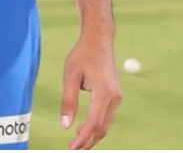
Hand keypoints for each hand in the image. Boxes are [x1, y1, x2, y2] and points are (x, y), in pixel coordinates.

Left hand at [60, 29, 121, 149]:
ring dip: (92, 135)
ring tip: (77, 143)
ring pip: (106, 124)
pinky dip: (96, 126)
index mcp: (104, 93)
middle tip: (73, 150)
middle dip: (88, 141)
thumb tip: (65, 125)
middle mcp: (114, 97)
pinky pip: (106, 116)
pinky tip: (84, 129)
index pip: (94, 123)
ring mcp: (117, 96)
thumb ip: (68, 101)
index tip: (71, 147)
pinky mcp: (115, 95)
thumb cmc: (82, 55)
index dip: (83, 138)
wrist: (99, 40)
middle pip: (102, 128)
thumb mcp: (70, 76)